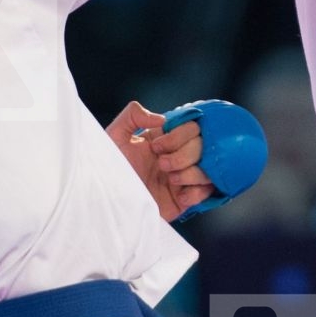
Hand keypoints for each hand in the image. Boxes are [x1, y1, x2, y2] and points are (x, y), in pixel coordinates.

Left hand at [105, 101, 215, 221]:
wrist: (107, 202)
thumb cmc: (107, 170)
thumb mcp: (115, 136)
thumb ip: (133, 114)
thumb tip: (162, 118)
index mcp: (164, 139)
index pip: (191, 127)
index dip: (178, 135)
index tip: (156, 146)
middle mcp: (177, 156)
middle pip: (203, 146)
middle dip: (183, 155)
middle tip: (162, 165)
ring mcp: (183, 178)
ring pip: (209, 168)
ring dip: (191, 173)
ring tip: (171, 180)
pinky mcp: (185, 200)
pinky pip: (208, 192)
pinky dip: (196, 193)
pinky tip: (179, 197)